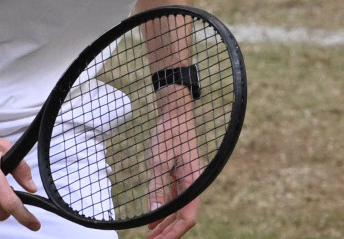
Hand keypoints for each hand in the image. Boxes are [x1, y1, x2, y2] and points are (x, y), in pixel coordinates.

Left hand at [146, 87, 201, 238]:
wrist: (176, 116)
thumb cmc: (170, 135)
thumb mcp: (160, 160)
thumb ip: (158, 187)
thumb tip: (154, 213)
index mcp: (193, 182)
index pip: (188, 217)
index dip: (174, 232)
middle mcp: (192, 186)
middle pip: (183, 218)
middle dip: (168, 233)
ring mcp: (186, 183)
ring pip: (178, 212)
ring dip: (165, 226)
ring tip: (151, 238)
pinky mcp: (179, 179)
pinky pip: (174, 202)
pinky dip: (164, 214)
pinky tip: (153, 224)